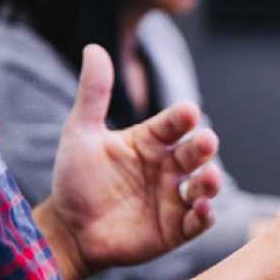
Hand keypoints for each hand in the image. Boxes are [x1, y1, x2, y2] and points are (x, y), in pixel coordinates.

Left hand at [40, 45, 220, 279]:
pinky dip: (204, 215)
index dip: (181, 118)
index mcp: (151, 142)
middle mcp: (168, 167)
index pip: (173, 124)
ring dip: (210, 181)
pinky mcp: (176, 229)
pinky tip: (201, 209)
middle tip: (206, 141)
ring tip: (209, 178)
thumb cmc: (76, 180)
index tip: (187, 112)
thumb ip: (93, 94)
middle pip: (194, 153)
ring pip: (203, 185)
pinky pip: (198, 221)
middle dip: (203, 146)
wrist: (68, 231)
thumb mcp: (81, 134)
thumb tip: (94, 48)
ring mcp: (174, 198)